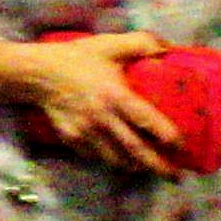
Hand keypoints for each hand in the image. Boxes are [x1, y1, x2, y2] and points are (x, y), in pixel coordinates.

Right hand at [18, 32, 188, 170]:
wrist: (38, 73)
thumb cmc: (77, 58)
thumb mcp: (110, 44)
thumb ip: (142, 43)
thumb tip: (170, 49)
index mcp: (115, 95)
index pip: (147, 121)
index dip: (168, 137)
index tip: (182, 146)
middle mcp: (102, 118)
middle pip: (135, 150)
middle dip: (158, 166)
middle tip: (176, 177)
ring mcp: (85, 132)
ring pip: (115, 159)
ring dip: (135, 167)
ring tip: (149, 169)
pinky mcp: (71, 139)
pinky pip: (95, 156)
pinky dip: (110, 159)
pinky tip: (119, 158)